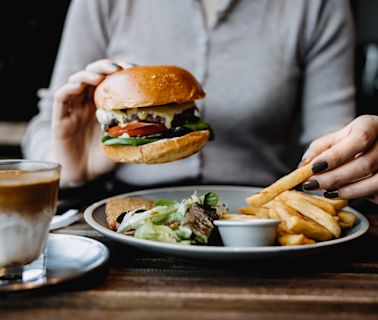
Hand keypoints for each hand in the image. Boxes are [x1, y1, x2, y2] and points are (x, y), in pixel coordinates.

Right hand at [50, 59, 127, 185]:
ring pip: (76, 81)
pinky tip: (78, 86)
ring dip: (88, 74)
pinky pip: (62, 98)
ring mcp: (74, 109)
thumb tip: (160, 127)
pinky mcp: (60, 118)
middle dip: (105, 67)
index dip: (120, 71)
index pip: (110, 80)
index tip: (133, 68)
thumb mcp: (123, 142)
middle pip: (94, 75)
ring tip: (99, 76)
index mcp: (104, 106)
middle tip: (117, 68)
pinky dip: (69, 88)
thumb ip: (134, 132)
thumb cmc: (103, 159)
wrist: (83, 175)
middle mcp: (88, 103)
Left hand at [299, 115, 377, 202]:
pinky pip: (377, 193)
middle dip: (335, 178)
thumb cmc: (354, 139)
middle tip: (312, 184)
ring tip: (327, 192)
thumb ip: (319, 149)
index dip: (335, 156)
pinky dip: (359, 196)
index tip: (314, 168)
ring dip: (347, 191)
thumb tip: (303, 167)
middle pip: (365, 164)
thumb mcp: (337, 138)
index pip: (358, 140)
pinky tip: (343, 195)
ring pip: (374, 182)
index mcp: (371, 125)